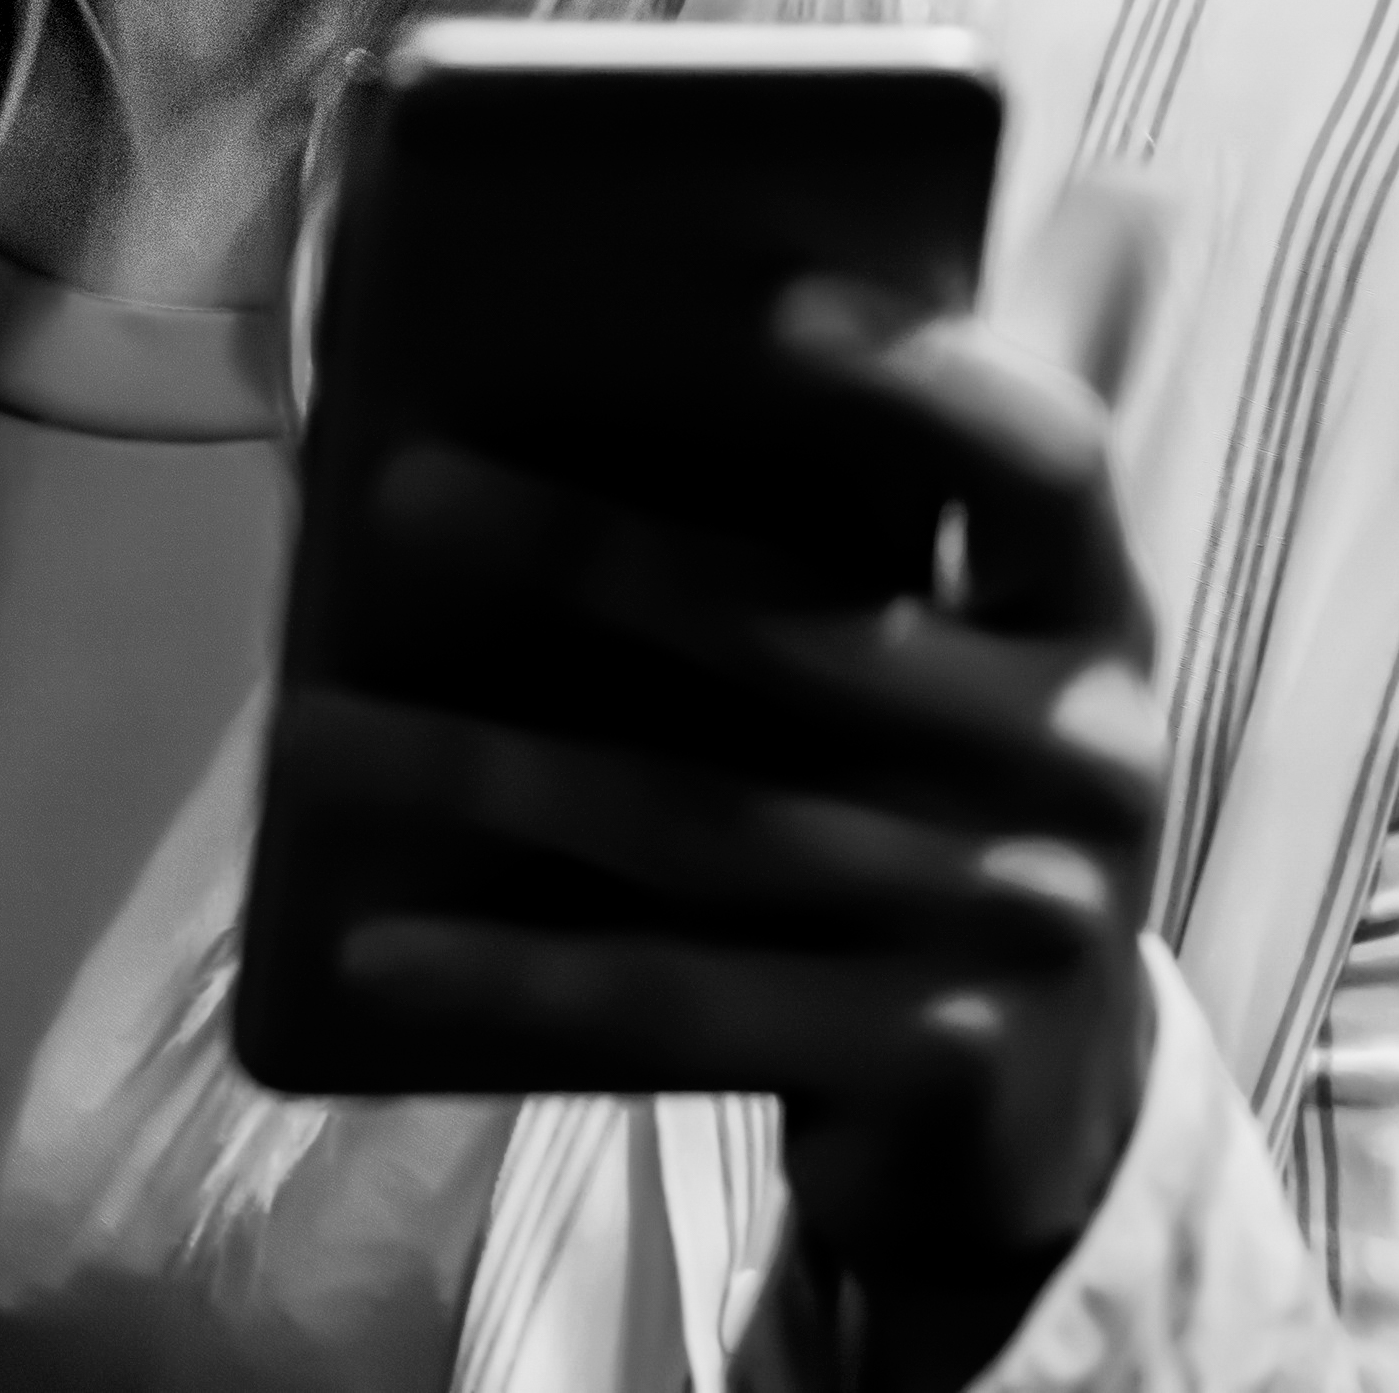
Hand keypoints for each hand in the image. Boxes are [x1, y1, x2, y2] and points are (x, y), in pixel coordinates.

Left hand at [271, 275, 1167, 1317]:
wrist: (1041, 1101)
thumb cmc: (930, 799)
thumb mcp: (939, 656)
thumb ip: (852, 520)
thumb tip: (617, 363)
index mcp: (1090, 609)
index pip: (1044, 461)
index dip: (922, 376)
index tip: (764, 296)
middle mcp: (1088, 755)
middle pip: (801, 635)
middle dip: (583, 554)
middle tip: (394, 489)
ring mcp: (1019, 919)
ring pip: (705, 821)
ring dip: (488, 772)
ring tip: (309, 728)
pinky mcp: (933, 1059)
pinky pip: (685, 1001)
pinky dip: (514, 969)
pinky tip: (371, 941)